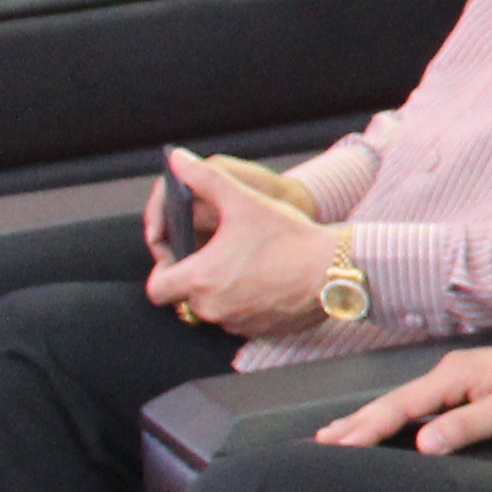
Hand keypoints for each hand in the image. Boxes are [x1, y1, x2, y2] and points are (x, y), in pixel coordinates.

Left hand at [144, 149, 338, 333]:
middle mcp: (212, 307)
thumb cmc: (288, 237)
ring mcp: (237, 323)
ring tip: (245, 267)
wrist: (335, 270)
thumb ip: (205, 179)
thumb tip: (177, 160)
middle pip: (184, 300)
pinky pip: (240, 321)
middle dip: (194, 280)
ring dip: (220, 293)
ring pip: (213, 311)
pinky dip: (245, 306)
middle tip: (217, 257)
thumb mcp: (244, 201)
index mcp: (200, 278)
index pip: (156, 288)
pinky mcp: (260, 332)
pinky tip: (265, 283)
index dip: (163, 271)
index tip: (180, 257)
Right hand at [315, 333, 491, 452]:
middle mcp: (447, 372)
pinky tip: (380, 425)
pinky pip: (418, 404)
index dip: (368, 428)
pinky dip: (392, 416)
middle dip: (356, 423)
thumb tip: (421, 443)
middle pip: (394, 402)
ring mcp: (453, 378)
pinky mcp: (462, 386)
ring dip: (369, 419)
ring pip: (402, 403)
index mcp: (454, 376)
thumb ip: (466, 427)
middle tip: (319, 443)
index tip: (337, 445)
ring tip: (334, 436)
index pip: (402, 407)